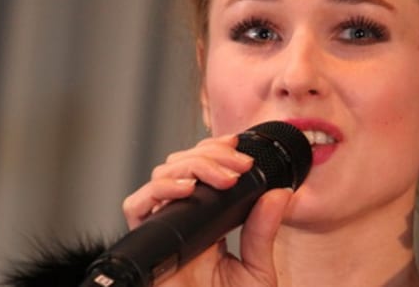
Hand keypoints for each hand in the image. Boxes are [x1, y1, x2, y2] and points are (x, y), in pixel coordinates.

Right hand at [122, 134, 292, 286]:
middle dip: (209, 155)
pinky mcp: (145, 246)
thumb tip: (282, 194)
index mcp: (207, 224)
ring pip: (160, 177)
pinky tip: (186, 190)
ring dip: (192, 165)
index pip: (202, 172)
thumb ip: (263, 233)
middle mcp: (181, 223)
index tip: (238, 147)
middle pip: (180, 167)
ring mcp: (162, 232)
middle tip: (238, 164)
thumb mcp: (256, 272)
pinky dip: (159, 190)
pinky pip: (136, 207)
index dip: (214, 152)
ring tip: (223, 177)